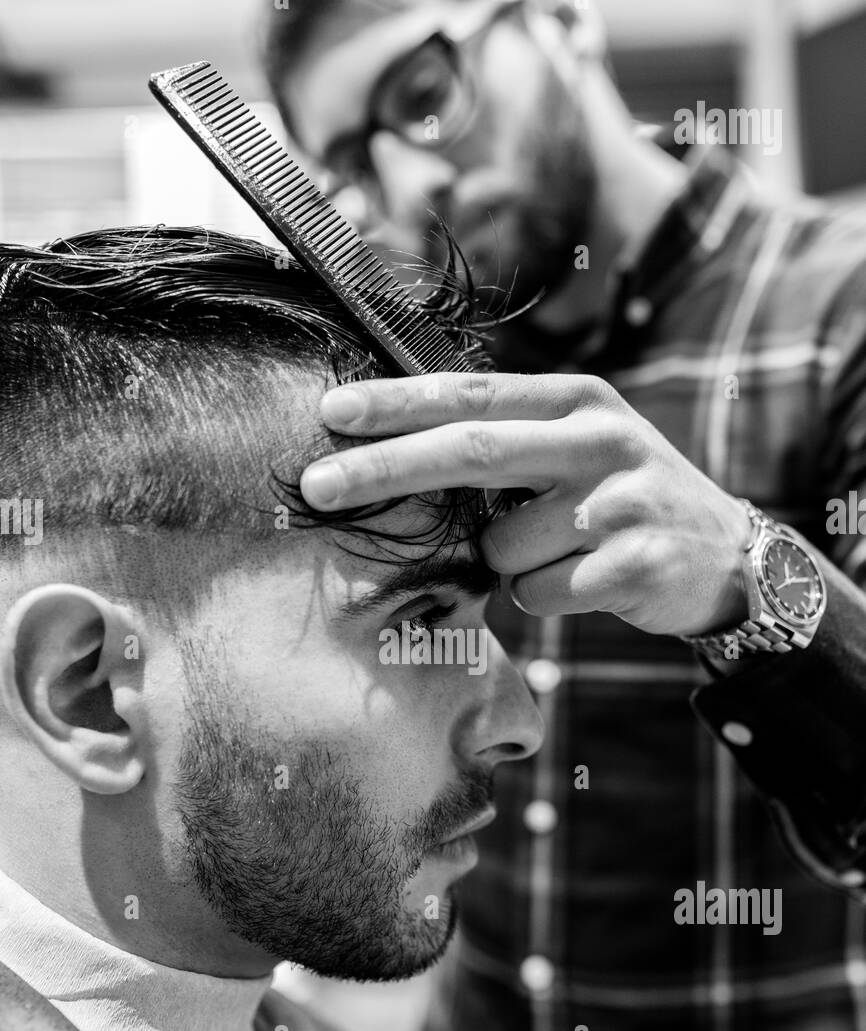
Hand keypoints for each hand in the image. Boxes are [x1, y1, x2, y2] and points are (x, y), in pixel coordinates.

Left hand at [303, 373, 752, 636]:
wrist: (726, 556)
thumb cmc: (622, 499)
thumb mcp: (577, 447)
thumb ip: (508, 441)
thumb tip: (395, 450)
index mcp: (577, 400)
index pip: (471, 397)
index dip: (396, 404)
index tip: (330, 412)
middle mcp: (600, 439)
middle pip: (472, 452)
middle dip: (384, 469)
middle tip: (315, 484)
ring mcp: (620, 501)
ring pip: (502, 548)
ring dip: (505, 566)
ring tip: (564, 554)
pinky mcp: (633, 563)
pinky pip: (538, 594)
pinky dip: (542, 599)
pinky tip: (589, 583)